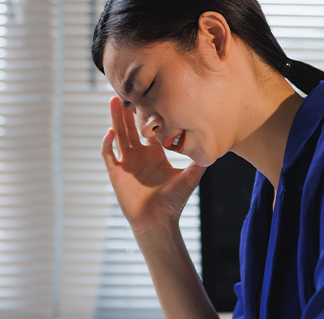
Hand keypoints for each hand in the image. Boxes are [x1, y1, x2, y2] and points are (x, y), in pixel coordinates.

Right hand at [101, 97, 205, 236]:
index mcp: (155, 154)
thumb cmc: (174, 202)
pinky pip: (108, 154)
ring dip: (116, 119)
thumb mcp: (191, 176)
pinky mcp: (116, 173)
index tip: (150, 96)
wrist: (159, 222)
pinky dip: (107, 143)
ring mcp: (127, 164)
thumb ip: (200, 159)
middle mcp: (140, 156)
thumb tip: (216, 144)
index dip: (149, 114)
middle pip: (131, 127)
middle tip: (127, 90)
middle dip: (128, 110)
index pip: (149, 129)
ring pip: (118, 135)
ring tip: (115, 101)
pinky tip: (110, 132)